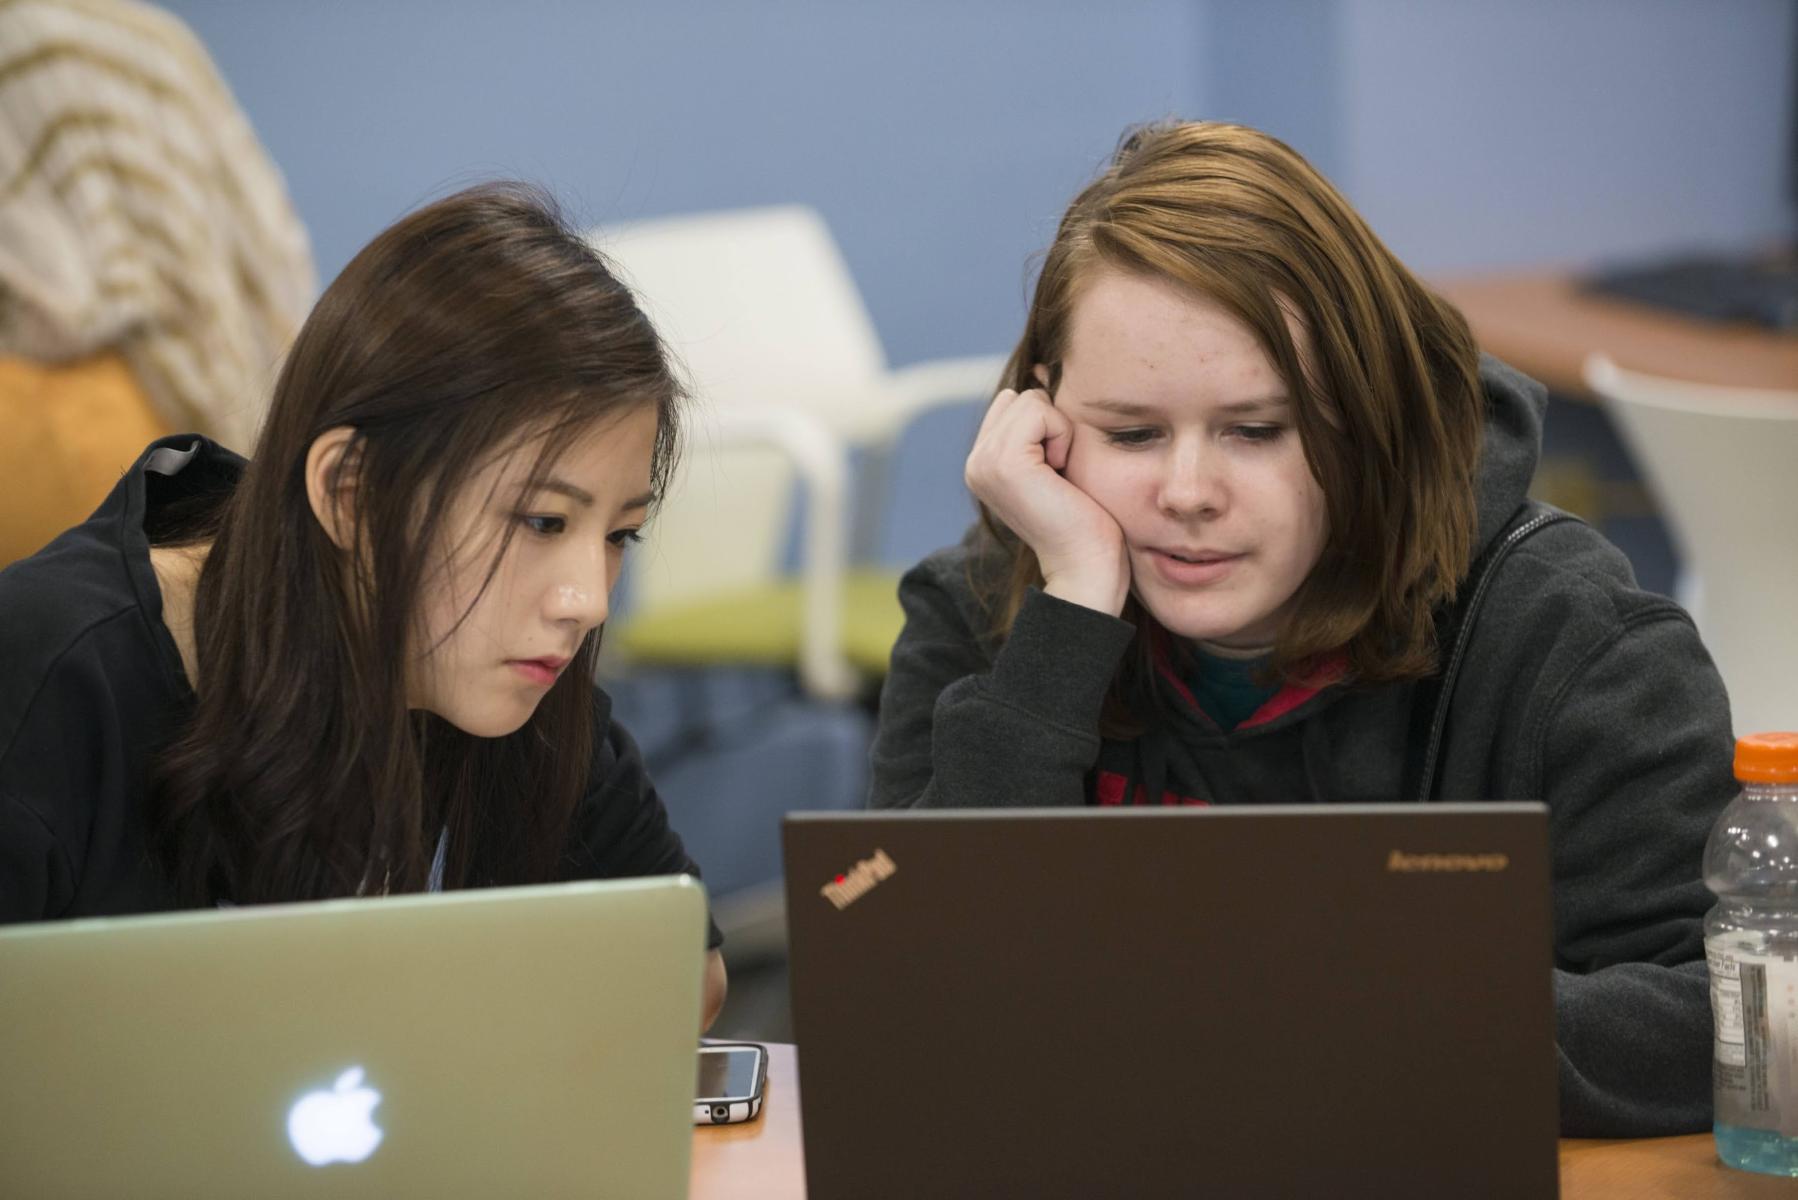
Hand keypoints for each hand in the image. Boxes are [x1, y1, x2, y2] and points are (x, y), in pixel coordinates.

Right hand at [964, 386, 1128, 615]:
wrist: (1087, 568)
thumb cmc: (1086, 521)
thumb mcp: (1058, 462)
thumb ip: (1041, 424)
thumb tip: (1043, 366)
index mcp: (983, 462)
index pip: (1016, 402)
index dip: (1049, 427)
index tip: (1060, 472)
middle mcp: (975, 461)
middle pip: (1022, 396)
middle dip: (1053, 426)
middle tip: (1062, 475)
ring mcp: (983, 462)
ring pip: (1031, 400)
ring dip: (1061, 432)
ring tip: (1062, 475)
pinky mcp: (1002, 462)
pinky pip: (1039, 411)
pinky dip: (1063, 436)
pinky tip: (1063, 474)